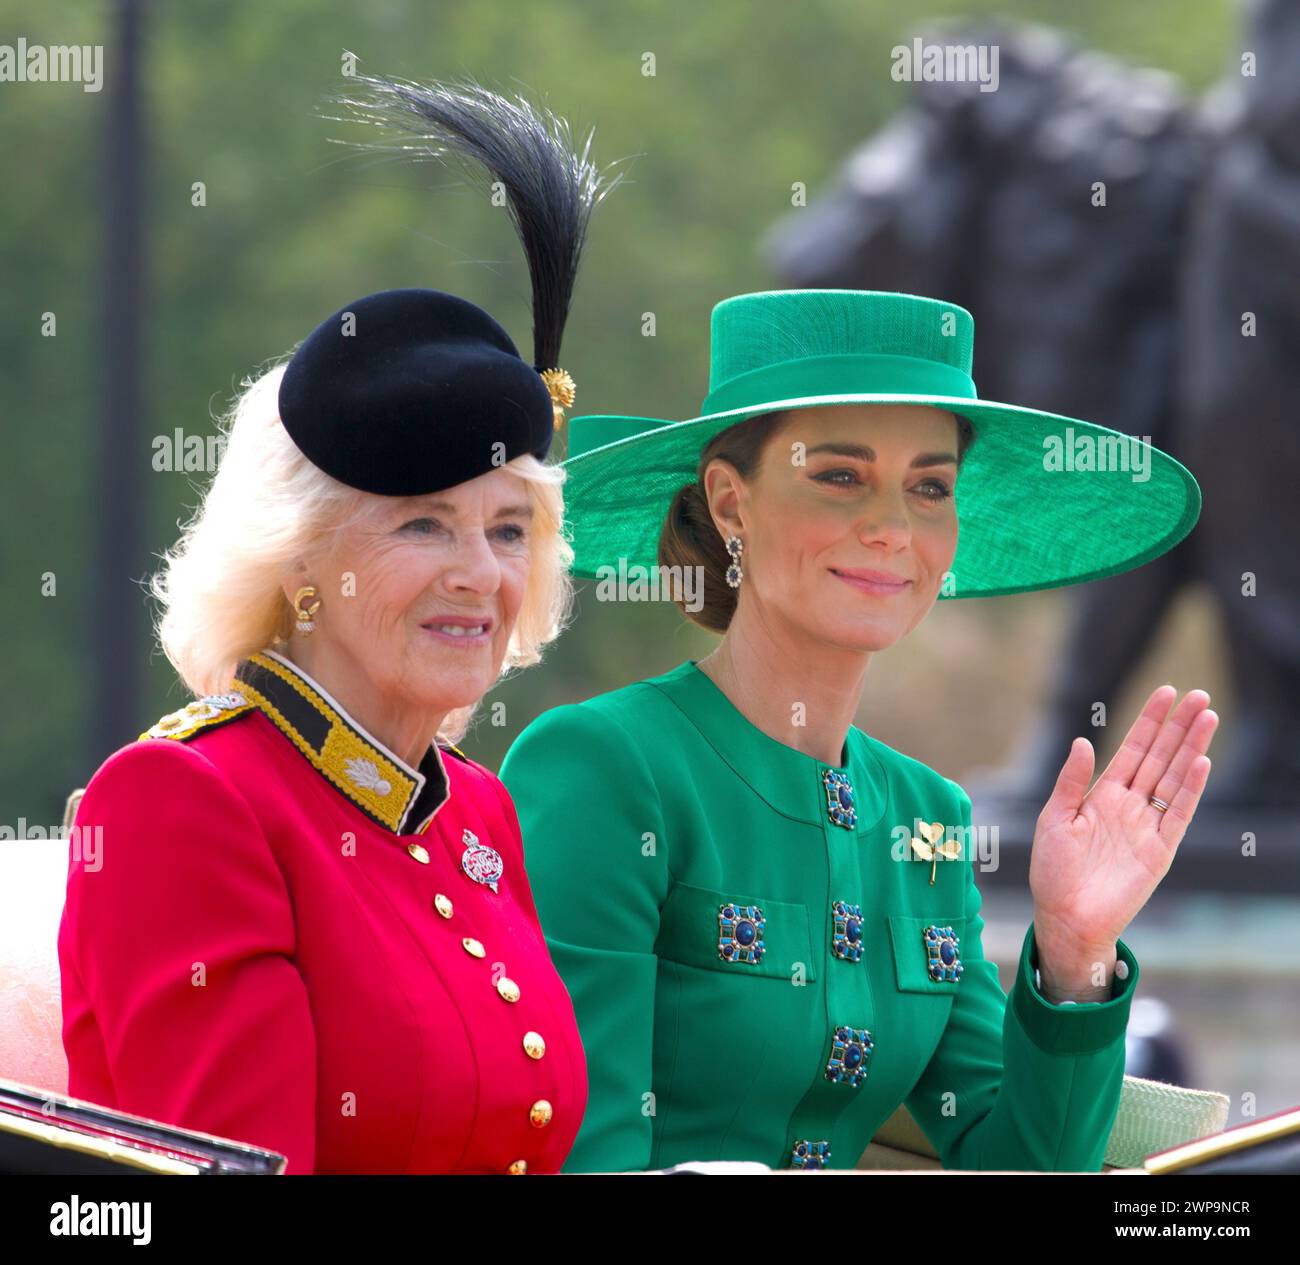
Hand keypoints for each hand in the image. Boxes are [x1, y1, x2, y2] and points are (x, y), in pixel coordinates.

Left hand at [1028, 685, 1218, 988]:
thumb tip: (1083, 742)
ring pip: (1174, 778)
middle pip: (1160, 757)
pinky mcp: (1160, 850)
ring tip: (1208, 717)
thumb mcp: (1054, 819)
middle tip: (1199, 695)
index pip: (1132, 749)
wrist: (1066, 917)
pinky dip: (1189, 788)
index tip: (1166, 692)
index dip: (1149, 721)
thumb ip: (1071, 782)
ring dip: (1191, 748)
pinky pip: (1178, 813)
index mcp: (1102, 795)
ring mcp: (1147, 826)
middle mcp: (1129, 805)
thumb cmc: (1053, 871)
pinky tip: (1201, 761)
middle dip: (1178, 726)